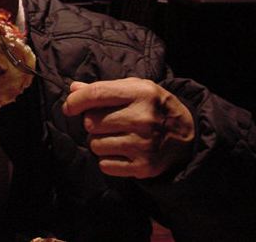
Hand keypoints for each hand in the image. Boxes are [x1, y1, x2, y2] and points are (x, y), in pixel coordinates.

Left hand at [62, 77, 194, 178]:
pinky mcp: (144, 167)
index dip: (76, 101)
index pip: (97, 94)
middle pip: (91, 122)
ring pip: (95, 145)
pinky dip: (108, 159)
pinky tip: (122, 151)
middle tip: (107, 122)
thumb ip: (103, 88)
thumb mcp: (134, 89)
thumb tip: (73, 90)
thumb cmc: (152, 107)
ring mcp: (144, 144)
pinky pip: (104, 165)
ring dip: (99, 141)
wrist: (186, 135)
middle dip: (92, 123)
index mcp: (140, 93)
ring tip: (116, 136)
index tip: (69, 107)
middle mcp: (143, 118)